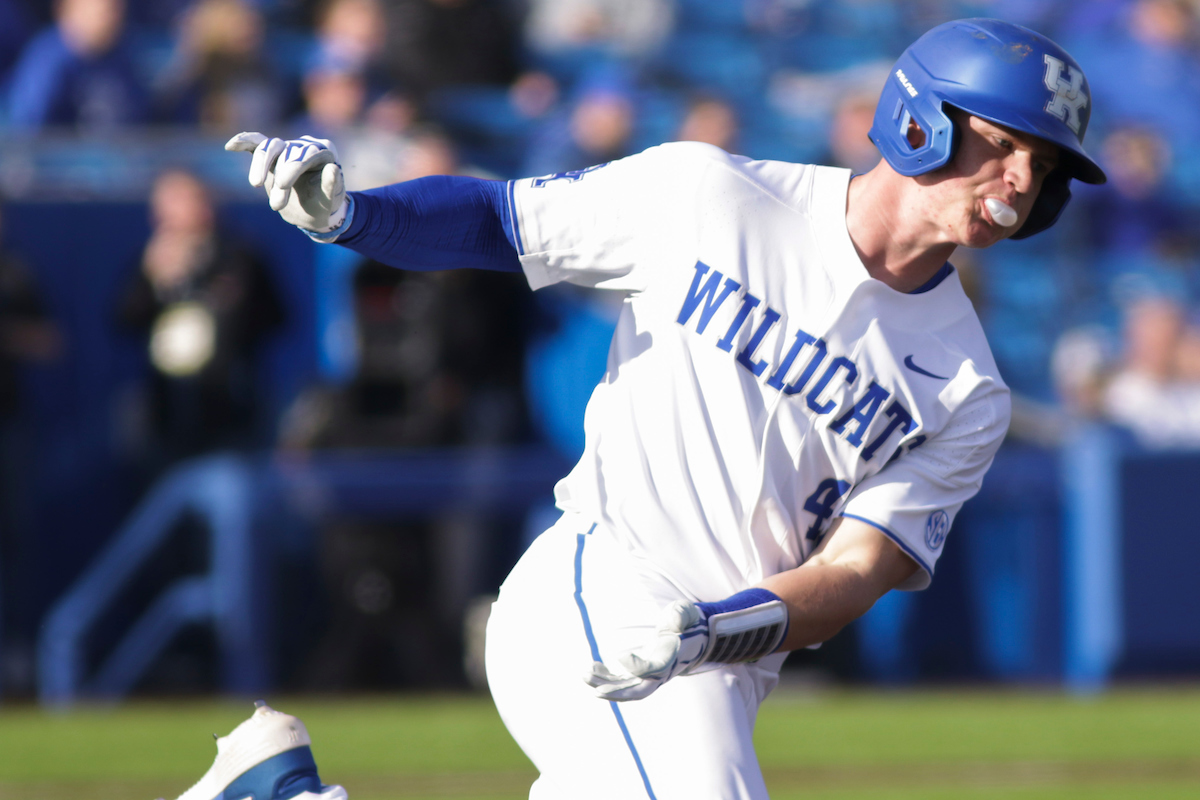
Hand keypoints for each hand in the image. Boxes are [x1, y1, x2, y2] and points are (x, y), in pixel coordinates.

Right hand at [225, 132, 346, 232]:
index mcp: (324, 152)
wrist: (313, 212)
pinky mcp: (272, 155)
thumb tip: (333, 168)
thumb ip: (332, 185)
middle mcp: (305, 145)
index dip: (293, 166)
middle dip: (280, 175)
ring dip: (260, 164)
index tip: (283, 185)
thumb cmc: (324, 204)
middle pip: (287, 150)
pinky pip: (256, 143)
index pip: (308, 152)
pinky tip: (230, 146)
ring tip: (256, 185)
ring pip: (269, 146)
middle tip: (277, 205)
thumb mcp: (331, 200)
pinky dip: (244, 142)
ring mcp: (287, 148)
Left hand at [585, 600, 708, 701]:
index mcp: (671, 657)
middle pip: (640, 691)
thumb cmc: (687, 621)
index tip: (618, 655)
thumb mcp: (686, 612)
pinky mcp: (641, 672)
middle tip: (597, 692)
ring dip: (606, 685)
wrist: (691, 635)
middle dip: (618, 693)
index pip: (654, 670)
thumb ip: (681, 615)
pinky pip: (622, 680)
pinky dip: (606, 678)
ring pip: (627, 688)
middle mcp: (661, 672)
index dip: (636, 666)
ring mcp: (650, 674)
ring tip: (585, 676)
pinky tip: (591, 669)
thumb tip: (674, 621)